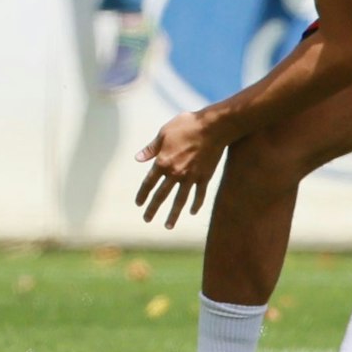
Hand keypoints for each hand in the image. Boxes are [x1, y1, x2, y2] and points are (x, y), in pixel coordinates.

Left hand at [133, 111, 223, 228]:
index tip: (138, 203)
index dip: (143, 194)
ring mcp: (191, 177)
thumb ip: (151, 148)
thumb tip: (137, 158)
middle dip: (153, 208)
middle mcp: (175, 173)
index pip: (149, 183)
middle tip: (147, 219)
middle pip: (161, 195)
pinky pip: (199, 194)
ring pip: (180, 200)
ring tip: (168, 226)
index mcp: (163, 162)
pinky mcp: (205, 176)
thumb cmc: (187, 125)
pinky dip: (196, 204)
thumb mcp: (164, 133)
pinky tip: (192, 212)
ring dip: (173, 214)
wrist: (214, 126)